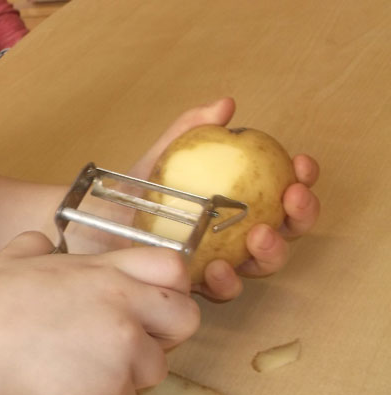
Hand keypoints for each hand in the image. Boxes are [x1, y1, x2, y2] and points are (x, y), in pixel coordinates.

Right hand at [0, 232, 199, 394]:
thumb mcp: (9, 263)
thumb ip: (33, 247)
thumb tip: (41, 242)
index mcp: (102, 271)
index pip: (172, 266)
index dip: (170, 287)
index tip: (148, 303)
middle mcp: (123, 304)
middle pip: (187, 318)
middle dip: (166, 335)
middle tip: (130, 344)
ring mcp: (123, 347)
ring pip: (156, 368)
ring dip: (125, 375)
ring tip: (81, 372)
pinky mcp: (114, 388)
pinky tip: (65, 391)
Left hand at [128, 98, 320, 300]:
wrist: (94, 224)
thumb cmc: (135, 192)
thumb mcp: (162, 157)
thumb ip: (191, 131)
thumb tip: (224, 105)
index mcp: (241, 203)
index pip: (283, 192)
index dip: (301, 178)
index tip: (300, 163)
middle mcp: (238, 234)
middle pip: (287, 229)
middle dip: (301, 214)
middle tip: (292, 197)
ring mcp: (221, 261)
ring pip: (263, 263)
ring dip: (271, 250)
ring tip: (259, 234)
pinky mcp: (196, 285)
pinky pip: (222, 289)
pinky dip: (227, 280)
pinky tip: (219, 267)